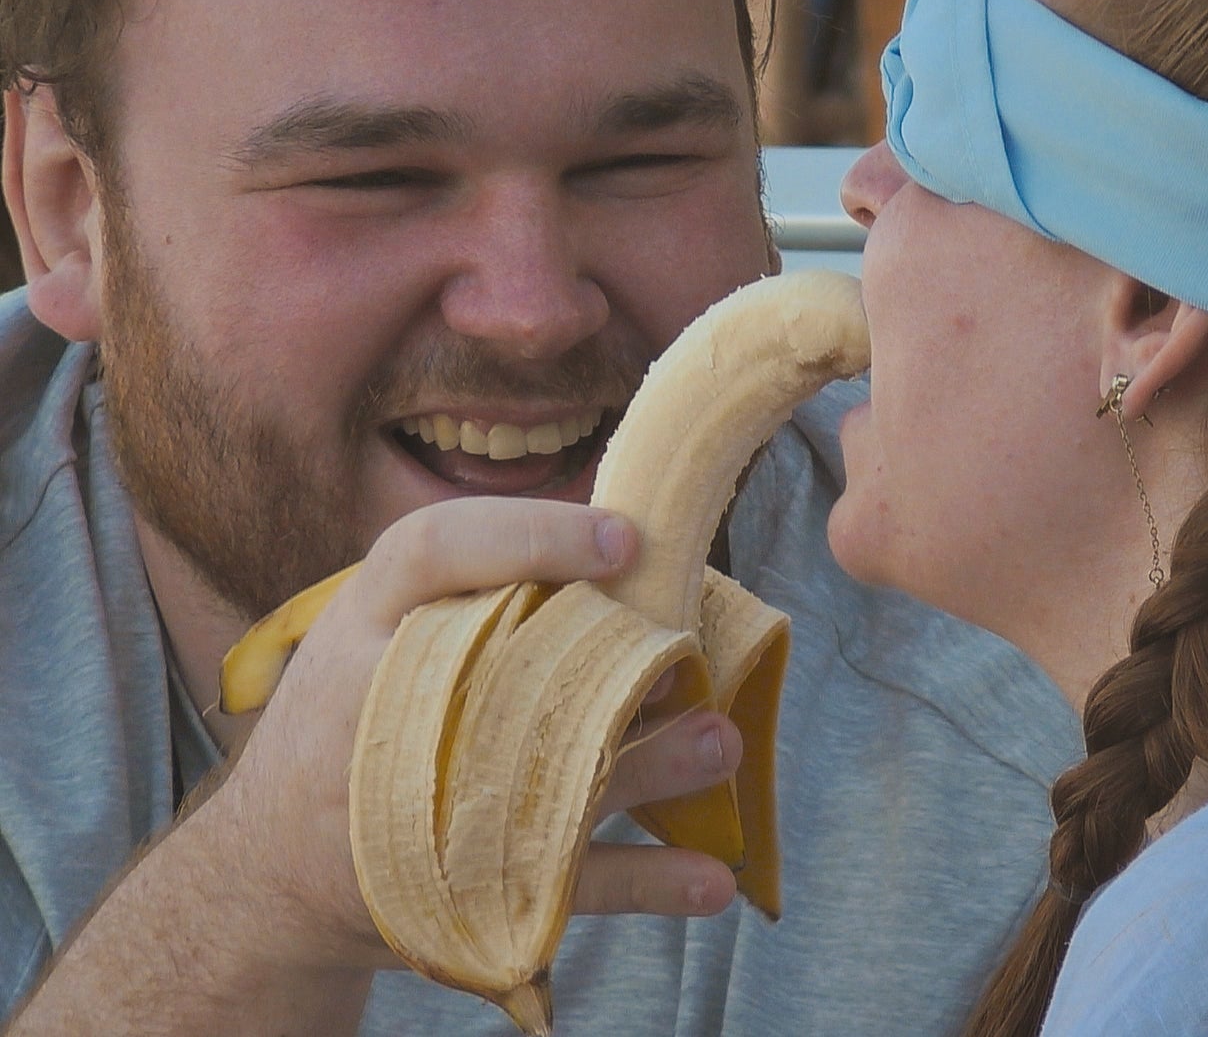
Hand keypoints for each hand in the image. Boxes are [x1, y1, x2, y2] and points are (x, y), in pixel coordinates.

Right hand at [203, 496, 741, 970]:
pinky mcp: (460, 887)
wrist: (270, 870)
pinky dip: (648, 884)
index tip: (625, 540)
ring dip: (652, 766)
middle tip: (692, 652)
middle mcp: (383, 703)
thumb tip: (630, 548)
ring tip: (718, 742)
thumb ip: (471, 596)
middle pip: (513, 673)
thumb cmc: (356, 722)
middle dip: (615, 665)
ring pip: (553, 781)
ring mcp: (420, 802)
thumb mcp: (374, 635)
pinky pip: (567, 889)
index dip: (534, 537)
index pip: (432, 548)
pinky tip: (712, 879)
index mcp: (365, 623)